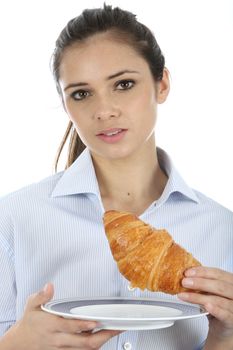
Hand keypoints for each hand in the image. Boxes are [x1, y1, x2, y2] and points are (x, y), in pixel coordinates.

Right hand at [1, 283, 120, 349]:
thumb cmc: (30, 322)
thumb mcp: (31, 305)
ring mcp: (62, 349)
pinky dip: (93, 347)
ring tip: (114, 331)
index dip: (84, 325)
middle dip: (102, 336)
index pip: (71, 327)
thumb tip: (49, 286)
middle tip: (116, 327)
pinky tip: (102, 339)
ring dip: (101, 342)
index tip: (95, 321)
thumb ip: (41, 295)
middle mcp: (59, 339)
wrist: (21, 342)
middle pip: (84, 342)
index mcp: (52, 325)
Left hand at [178, 266, 232, 348]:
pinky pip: (225, 314)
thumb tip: (186, 277)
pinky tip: (205, 306)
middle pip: (219, 285)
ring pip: (218, 300)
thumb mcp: (210, 292)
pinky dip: (214, 309)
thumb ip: (202, 284)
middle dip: (200, 283)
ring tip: (185, 296)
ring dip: (199, 297)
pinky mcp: (232, 320)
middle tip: (184, 282)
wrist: (222, 327)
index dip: (202, 272)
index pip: (218, 273)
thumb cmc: (217, 306)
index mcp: (231, 282)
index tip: (188, 273)